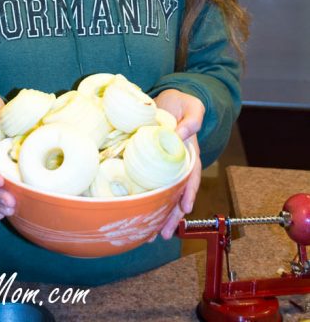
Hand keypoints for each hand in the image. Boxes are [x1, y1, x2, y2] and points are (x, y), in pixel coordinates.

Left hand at [153, 89, 204, 238]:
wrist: (169, 98)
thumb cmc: (181, 103)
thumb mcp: (191, 106)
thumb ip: (192, 120)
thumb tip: (182, 134)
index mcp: (189, 151)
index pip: (191, 175)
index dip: (189, 192)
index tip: (185, 208)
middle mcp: (177, 163)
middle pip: (177, 193)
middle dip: (172, 215)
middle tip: (164, 235)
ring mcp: (165, 165)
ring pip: (164, 194)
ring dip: (160, 215)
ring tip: (151, 236)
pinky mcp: (151, 164)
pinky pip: (151, 185)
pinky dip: (148, 201)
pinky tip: (141, 216)